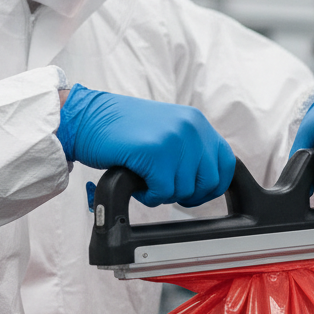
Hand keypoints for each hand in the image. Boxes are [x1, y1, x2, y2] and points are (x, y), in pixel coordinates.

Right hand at [57, 85, 235, 206]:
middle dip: (187, 194)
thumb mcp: (167, 128)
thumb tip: (208, 179)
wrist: (87, 118)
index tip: (195, 193)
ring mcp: (174, 139)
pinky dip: (148, 196)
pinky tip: (137, 183)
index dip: (213, 185)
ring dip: (163, 193)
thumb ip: (190, 147)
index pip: (226, 162)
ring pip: (184, 190)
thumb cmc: (122, 128)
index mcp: (196, 121)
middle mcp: (190, 127)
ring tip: (145, 178)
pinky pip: (163, 193)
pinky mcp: (155, 153)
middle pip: (209, 181)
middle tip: (164, 187)